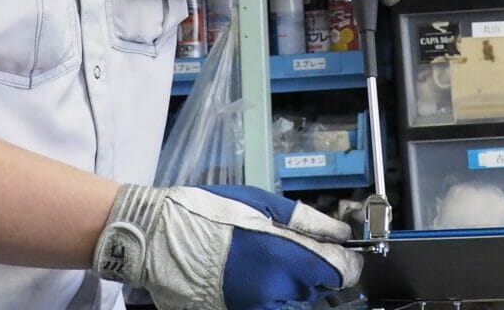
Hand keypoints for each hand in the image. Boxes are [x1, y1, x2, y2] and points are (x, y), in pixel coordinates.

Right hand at [93, 182, 361, 309]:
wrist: (159, 238)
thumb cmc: (210, 213)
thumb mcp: (261, 203)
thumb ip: (306, 221)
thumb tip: (340, 233)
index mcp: (286, 259)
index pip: (339, 272)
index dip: (344, 263)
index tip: (341, 255)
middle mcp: (276, 293)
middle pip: (315, 290)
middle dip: (310, 272)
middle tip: (290, 251)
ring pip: (292, 304)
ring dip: (290, 289)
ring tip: (267, 266)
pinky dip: (269, 299)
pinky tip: (253, 282)